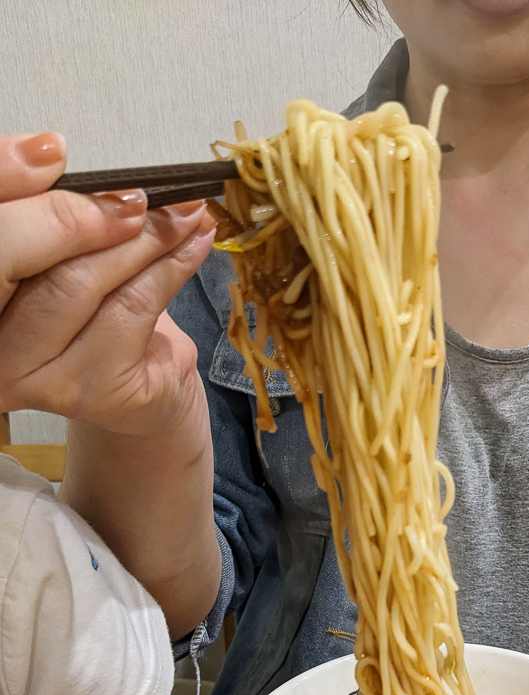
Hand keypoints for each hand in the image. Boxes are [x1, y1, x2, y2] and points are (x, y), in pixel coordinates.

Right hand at [0, 132, 215, 435]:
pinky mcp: (89, 392)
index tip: (52, 152)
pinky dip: (171, 267)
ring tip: (185, 213)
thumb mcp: (60, 257)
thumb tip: (49, 152)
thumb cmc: (95, 319)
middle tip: (152, 189)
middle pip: (32, 258)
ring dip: (146, 239)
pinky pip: (131, 310)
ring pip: (84, 282)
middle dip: (97, 212)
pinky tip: (195, 242)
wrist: (139, 390)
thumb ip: (45, 217)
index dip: (9, 182)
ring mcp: (33, 377)